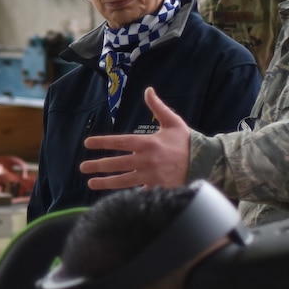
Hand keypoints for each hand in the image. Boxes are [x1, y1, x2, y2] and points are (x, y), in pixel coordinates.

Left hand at [78, 88, 192, 189]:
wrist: (206, 161)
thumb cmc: (186, 141)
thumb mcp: (172, 121)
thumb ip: (157, 107)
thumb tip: (148, 90)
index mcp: (147, 142)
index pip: (119, 141)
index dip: (102, 142)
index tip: (87, 143)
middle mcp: (146, 159)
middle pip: (116, 163)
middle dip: (98, 165)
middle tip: (83, 167)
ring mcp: (150, 175)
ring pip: (123, 180)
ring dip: (105, 182)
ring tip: (90, 183)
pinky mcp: (157, 187)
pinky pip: (137, 192)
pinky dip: (125, 194)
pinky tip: (112, 198)